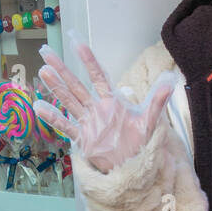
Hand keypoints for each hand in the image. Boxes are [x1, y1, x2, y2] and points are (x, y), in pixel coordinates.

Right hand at [33, 42, 173, 172]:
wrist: (134, 168)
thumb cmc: (141, 143)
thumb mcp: (150, 121)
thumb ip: (157, 100)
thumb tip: (171, 79)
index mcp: (112, 101)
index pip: (98, 76)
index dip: (88, 60)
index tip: (77, 42)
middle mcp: (97, 109)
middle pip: (76, 84)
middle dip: (62, 69)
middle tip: (45, 52)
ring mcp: (88, 122)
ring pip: (69, 101)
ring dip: (56, 87)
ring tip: (43, 71)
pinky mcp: (83, 139)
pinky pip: (66, 126)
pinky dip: (53, 118)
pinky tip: (40, 107)